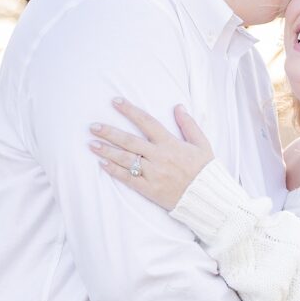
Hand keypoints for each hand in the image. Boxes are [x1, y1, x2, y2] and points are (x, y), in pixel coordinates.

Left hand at [89, 98, 213, 210]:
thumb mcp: (202, 144)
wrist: (207, 198)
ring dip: (107, 151)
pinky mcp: (150, 189)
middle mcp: (159, 157)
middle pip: (129, 141)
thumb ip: (189, 125)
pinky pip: (128, 179)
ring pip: (126, 159)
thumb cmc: (205, 171)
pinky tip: (102, 164)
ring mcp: (153, 173)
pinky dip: (114, 171)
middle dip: (109, 132)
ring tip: (92, 144)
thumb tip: (178, 106)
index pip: (146, 122)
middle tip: (93, 127)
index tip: (115, 101)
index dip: (130, 110)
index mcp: (170, 143)